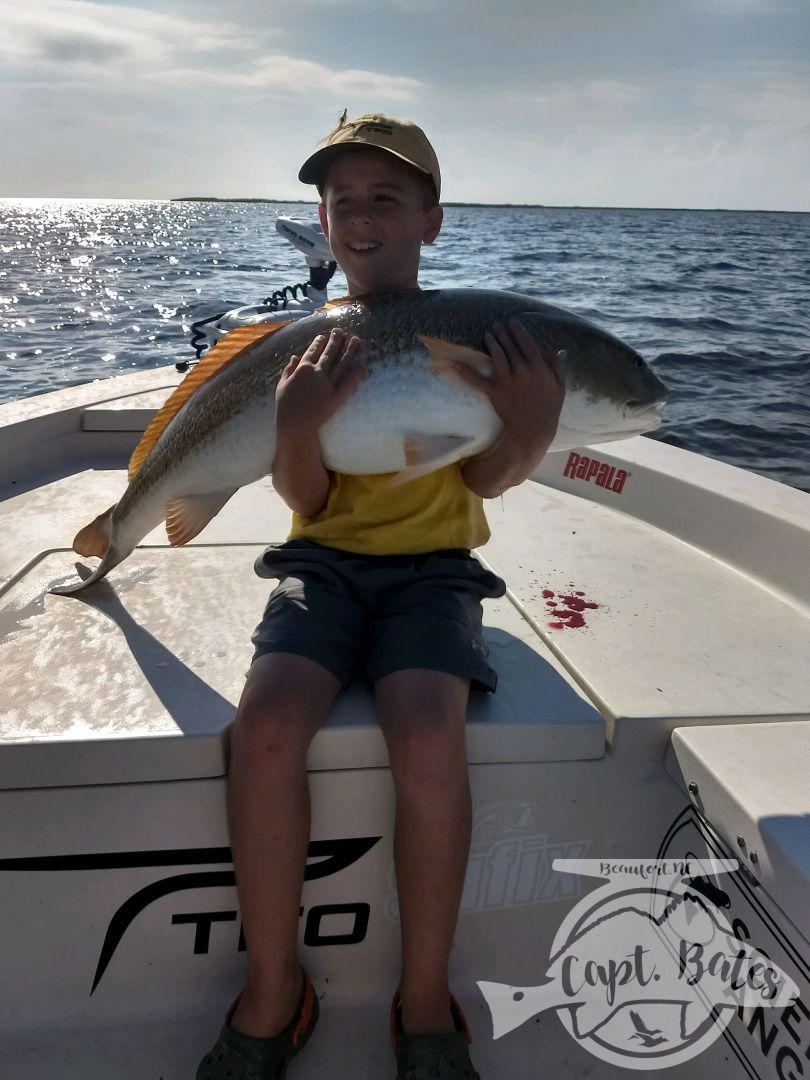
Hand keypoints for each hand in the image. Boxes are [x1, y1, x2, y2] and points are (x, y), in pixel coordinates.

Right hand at [275, 328, 365, 432]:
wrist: (294, 425)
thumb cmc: (285, 407)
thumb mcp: (282, 385)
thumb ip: (289, 370)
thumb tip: (294, 357)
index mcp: (302, 368)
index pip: (313, 350)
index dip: (320, 342)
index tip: (325, 336)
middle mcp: (316, 372)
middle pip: (329, 353)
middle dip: (336, 340)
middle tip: (342, 331)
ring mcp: (328, 384)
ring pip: (341, 363)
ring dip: (350, 350)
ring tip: (357, 340)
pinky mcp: (336, 397)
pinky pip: (349, 383)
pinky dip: (357, 375)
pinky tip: (364, 367)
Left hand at [455, 319, 564, 452]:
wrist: (533, 430)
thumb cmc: (549, 409)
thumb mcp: (559, 387)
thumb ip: (557, 367)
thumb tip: (555, 349)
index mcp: (539, 368)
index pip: (527, 344)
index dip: (518, 332)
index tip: (512, 323)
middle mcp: (522, 371)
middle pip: (510, 347)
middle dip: (502, 334)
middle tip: (496, 325)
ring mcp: (507, 381)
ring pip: (497, 357)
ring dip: (492, 343)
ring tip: (487, 334)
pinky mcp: (495, 393)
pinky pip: (478, 381)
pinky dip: (466, 372)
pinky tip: (456, 364)